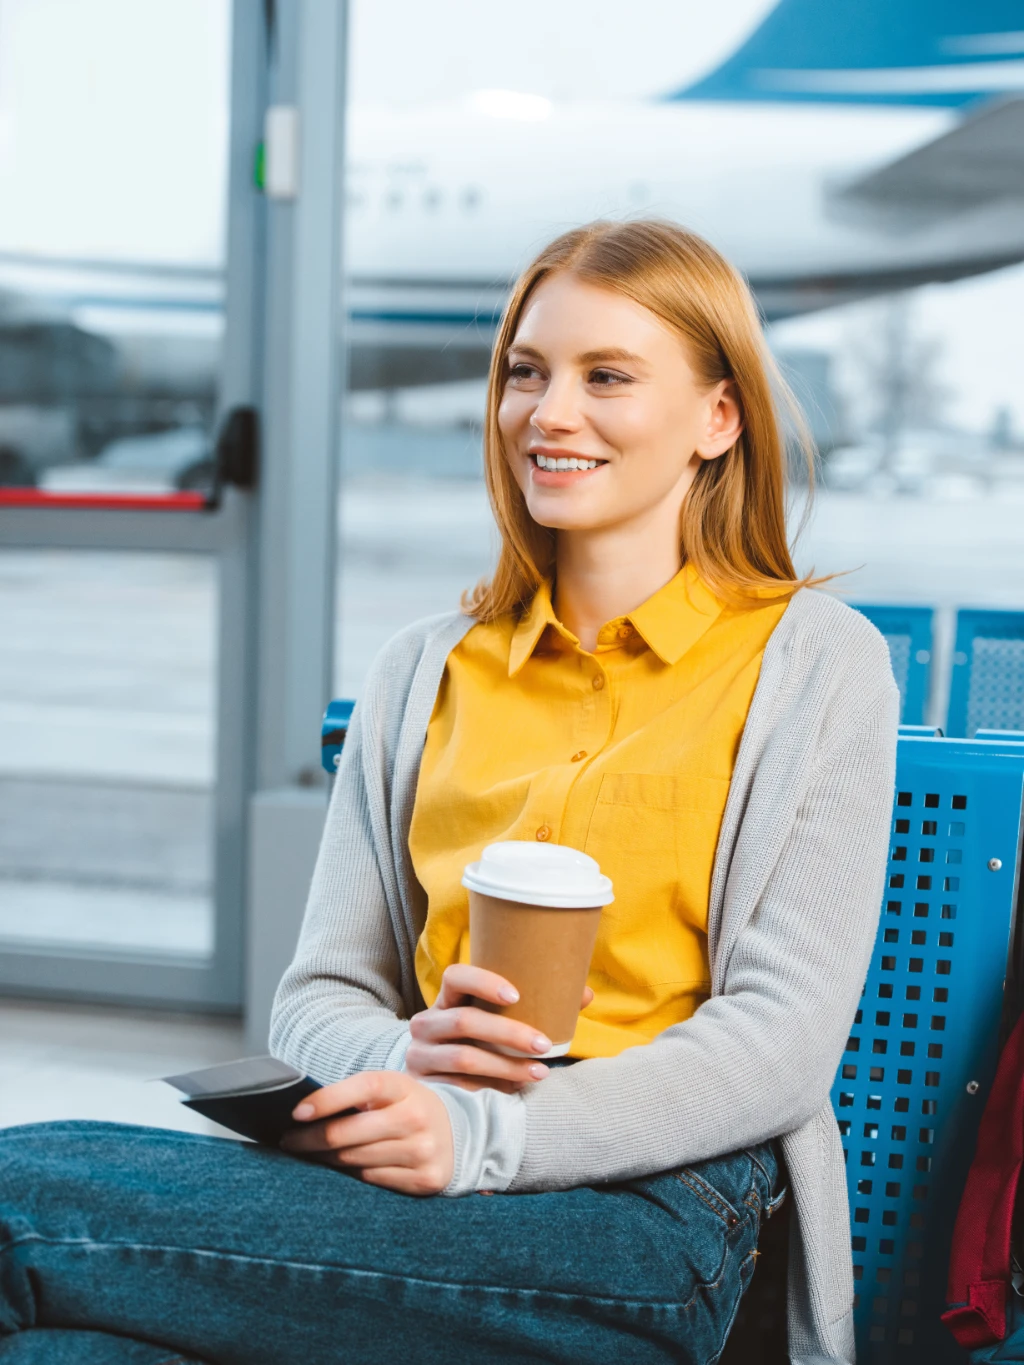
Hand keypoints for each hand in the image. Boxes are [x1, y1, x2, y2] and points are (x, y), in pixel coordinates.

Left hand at [280, 1070, 453, 1195]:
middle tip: (289, 1140)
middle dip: (311, 1138)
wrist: (458, 1134)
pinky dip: (349, 1174)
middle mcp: (415, 1117)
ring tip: (308, 1154)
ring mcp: (422, 1150)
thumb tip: (304, 1113)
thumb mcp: (392, 1090)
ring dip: (325, 1158)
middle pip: (350, 1133)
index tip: (296, 1112)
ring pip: (355, 1159)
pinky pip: (371, 1180)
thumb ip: (357, 1096)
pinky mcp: (424, 1179)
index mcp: (404, 1087)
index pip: (362, 1087)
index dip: (327, 1099)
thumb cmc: (408, 1108)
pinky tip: (337, 1168)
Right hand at [405, 962, 594, 1092]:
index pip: (456, 976)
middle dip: (509, 1033)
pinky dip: (491, 1088)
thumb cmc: (477, 1042)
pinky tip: (515, 1090)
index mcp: (447, 999)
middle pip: (464, 1021)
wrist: (434, 1080)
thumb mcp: (495, 1021)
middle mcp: (427, 1023)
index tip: (516, 995)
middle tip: (545, 1044)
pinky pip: (459, 1087)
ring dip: (506, 1066)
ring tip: (540, 1071)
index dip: (483, 982)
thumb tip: (584, 994)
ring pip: (464, 1058)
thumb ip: (536, 1006)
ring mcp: (421, 1056)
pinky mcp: (425, 1086)